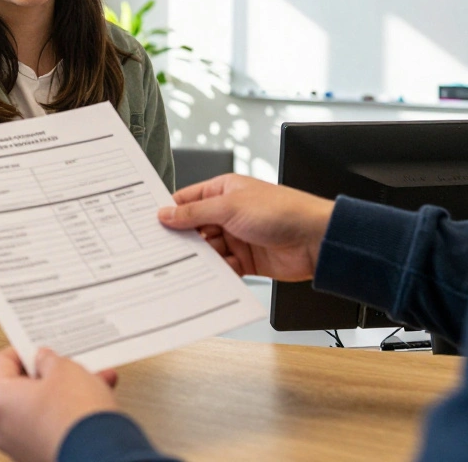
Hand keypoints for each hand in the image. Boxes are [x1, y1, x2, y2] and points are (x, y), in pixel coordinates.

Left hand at [0, 347, 119, 461]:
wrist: (101, 455)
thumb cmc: (75, 417)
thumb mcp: (64, 369)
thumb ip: (49, 359)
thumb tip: (45, 361)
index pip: (1, 362)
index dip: (24, 349)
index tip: (40, 346)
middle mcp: (1, 428)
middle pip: (21, 389)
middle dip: (50, 374)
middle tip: (68, 363)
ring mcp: (20, 447)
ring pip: (40, 409)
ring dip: (65, 393)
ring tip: (92, 380)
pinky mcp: (40, 457)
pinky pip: (51, 428)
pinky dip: (68, 414)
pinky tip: (94, 402)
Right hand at [159, 173, 333, 280]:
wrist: (316, 239)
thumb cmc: (282, 210)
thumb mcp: (230, 207)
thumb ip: (194, 213)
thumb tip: (166, 214)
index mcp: (224, 191)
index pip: (188, 200)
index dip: (170, 212)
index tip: (151, 224)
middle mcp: (229, 213)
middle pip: (195, 228)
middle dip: (182, 239)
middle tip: (163, 250)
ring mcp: (238, 237)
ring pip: (208, 250)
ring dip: (200, 258)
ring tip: (186, 266)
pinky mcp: (247, 260)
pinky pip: (223, 267)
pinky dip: (216, 273)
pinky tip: (209, 277)